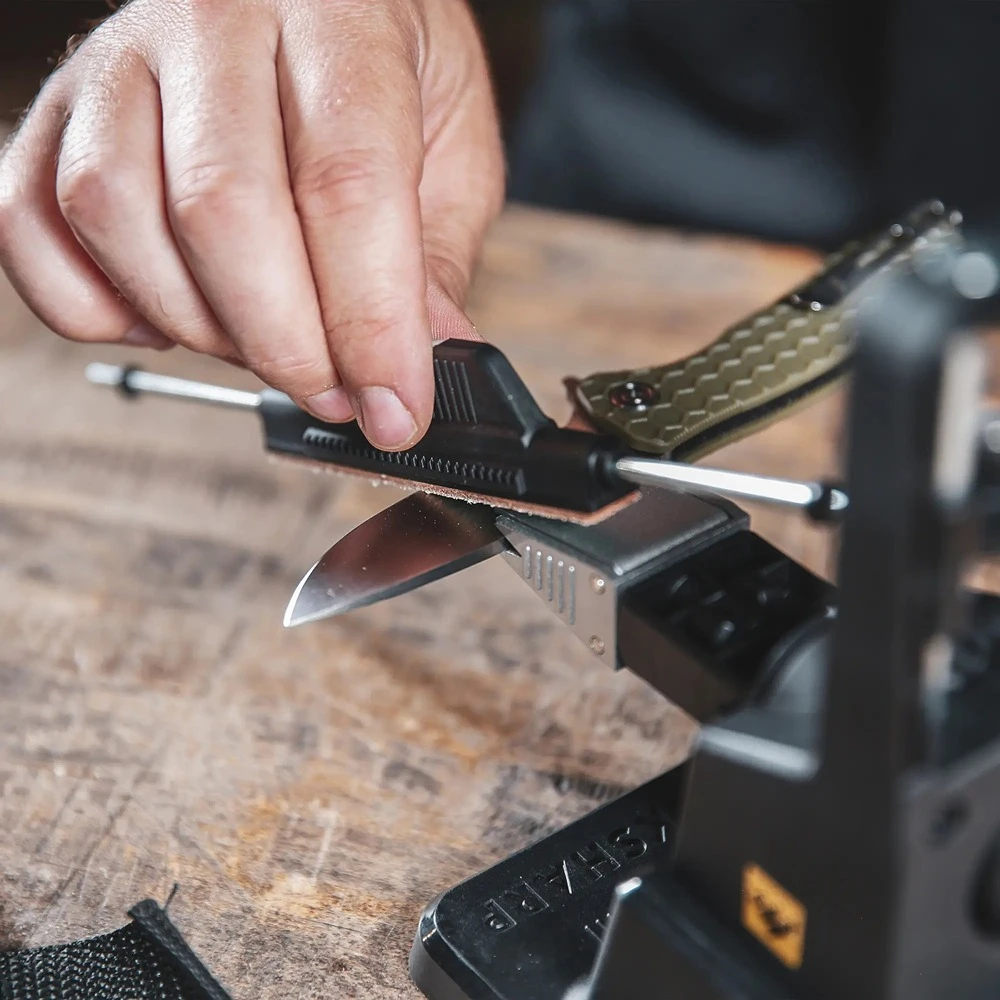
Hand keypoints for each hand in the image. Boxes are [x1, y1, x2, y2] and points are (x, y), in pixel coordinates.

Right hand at [0, 0, 503, 449]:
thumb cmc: (389, 72)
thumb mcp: (454, 153)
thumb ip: (434, 260)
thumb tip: (424, 367)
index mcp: (338, 19)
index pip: (345, 184)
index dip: (370, 322)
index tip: (393, 409)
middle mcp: (215, 22)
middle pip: (220, 209)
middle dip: (284, 344)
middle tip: (334, 393)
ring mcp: (119, 63)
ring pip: (112, 214)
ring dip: (196, 326)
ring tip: (262, 345)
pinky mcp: (56, 113)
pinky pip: (28, 225)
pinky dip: (93, 307)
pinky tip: (171, 314)